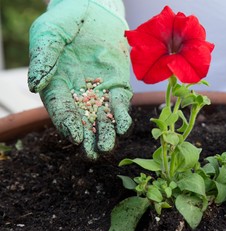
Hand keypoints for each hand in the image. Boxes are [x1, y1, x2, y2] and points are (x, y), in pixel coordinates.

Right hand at [28, 0, 131, 159]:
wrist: (94, 10)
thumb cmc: (66, 20)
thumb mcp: (49, 34)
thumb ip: (44, 58)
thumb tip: (35, 86)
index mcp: (56, 85)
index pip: (60, 109)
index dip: (67, 124)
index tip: (75, 137)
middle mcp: (78, 93)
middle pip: (82, 121)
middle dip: (87, 138)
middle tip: (93, 153)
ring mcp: (99, 91)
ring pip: (102, 118)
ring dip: (105, 133)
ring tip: (107, 146)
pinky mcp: (118, 85)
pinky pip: (120, 104)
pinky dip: (122, 116)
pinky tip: (123, 126)